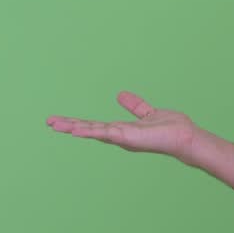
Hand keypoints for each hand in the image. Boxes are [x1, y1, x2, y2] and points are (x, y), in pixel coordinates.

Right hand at [47, 91, 197, 158]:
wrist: (184, 137)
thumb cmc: (170, 128)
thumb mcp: (147, 113)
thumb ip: (134, 105)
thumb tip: (120, 94)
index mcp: (121, 130)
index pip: (94, 125)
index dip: (77, 123)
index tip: (60, 120)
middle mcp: (119, 136)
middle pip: (89, 129)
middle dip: (68, 126)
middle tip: (48, 122)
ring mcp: (122, 138)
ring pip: (93, 131)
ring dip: (74, 128)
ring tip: (55, 125)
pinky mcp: (127, 138)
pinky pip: (105, 133)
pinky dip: (91, 131)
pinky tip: (77, 129)